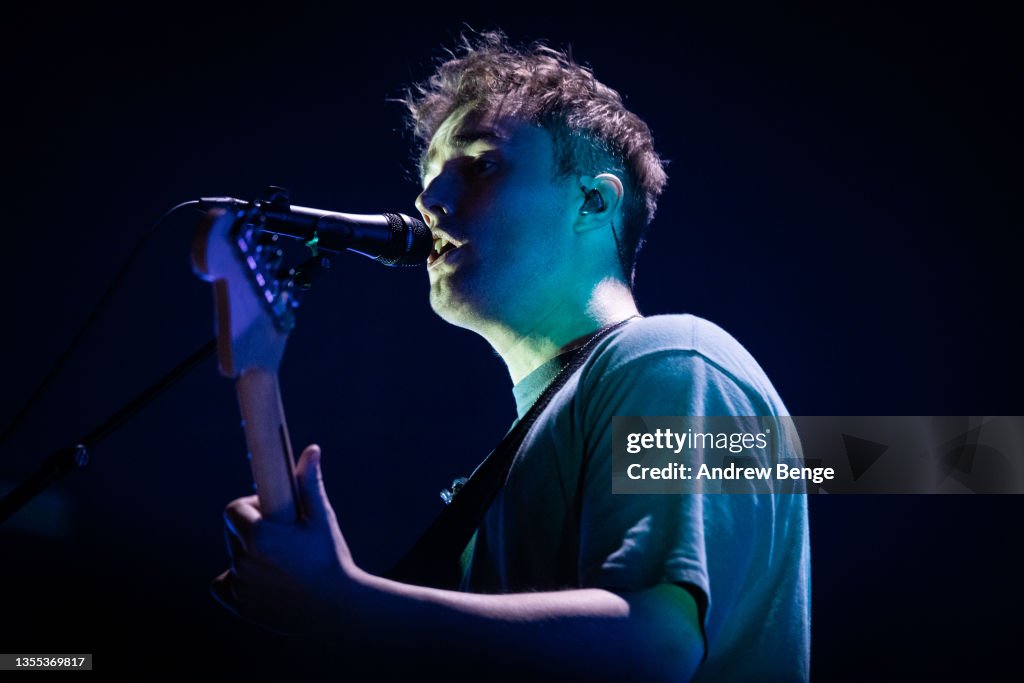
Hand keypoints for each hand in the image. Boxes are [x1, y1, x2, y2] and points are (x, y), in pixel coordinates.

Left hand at [212, 444, 357, 633]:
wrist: (338, 607)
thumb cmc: (331, 559)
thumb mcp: (322, 519)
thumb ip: (309, 483)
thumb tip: (311, 449)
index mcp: (259, 536)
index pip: (233, 510)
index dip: (250, 507)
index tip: (270, 512)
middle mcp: (243, 561)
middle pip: (232, 533)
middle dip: (251, 529)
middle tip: (281, 537)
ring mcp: (241, 586)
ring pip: (233, 559)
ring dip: (248, 555)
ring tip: (278, 560)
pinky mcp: (241, 606)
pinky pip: (224, 586)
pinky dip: (235, 582)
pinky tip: (259, 579)